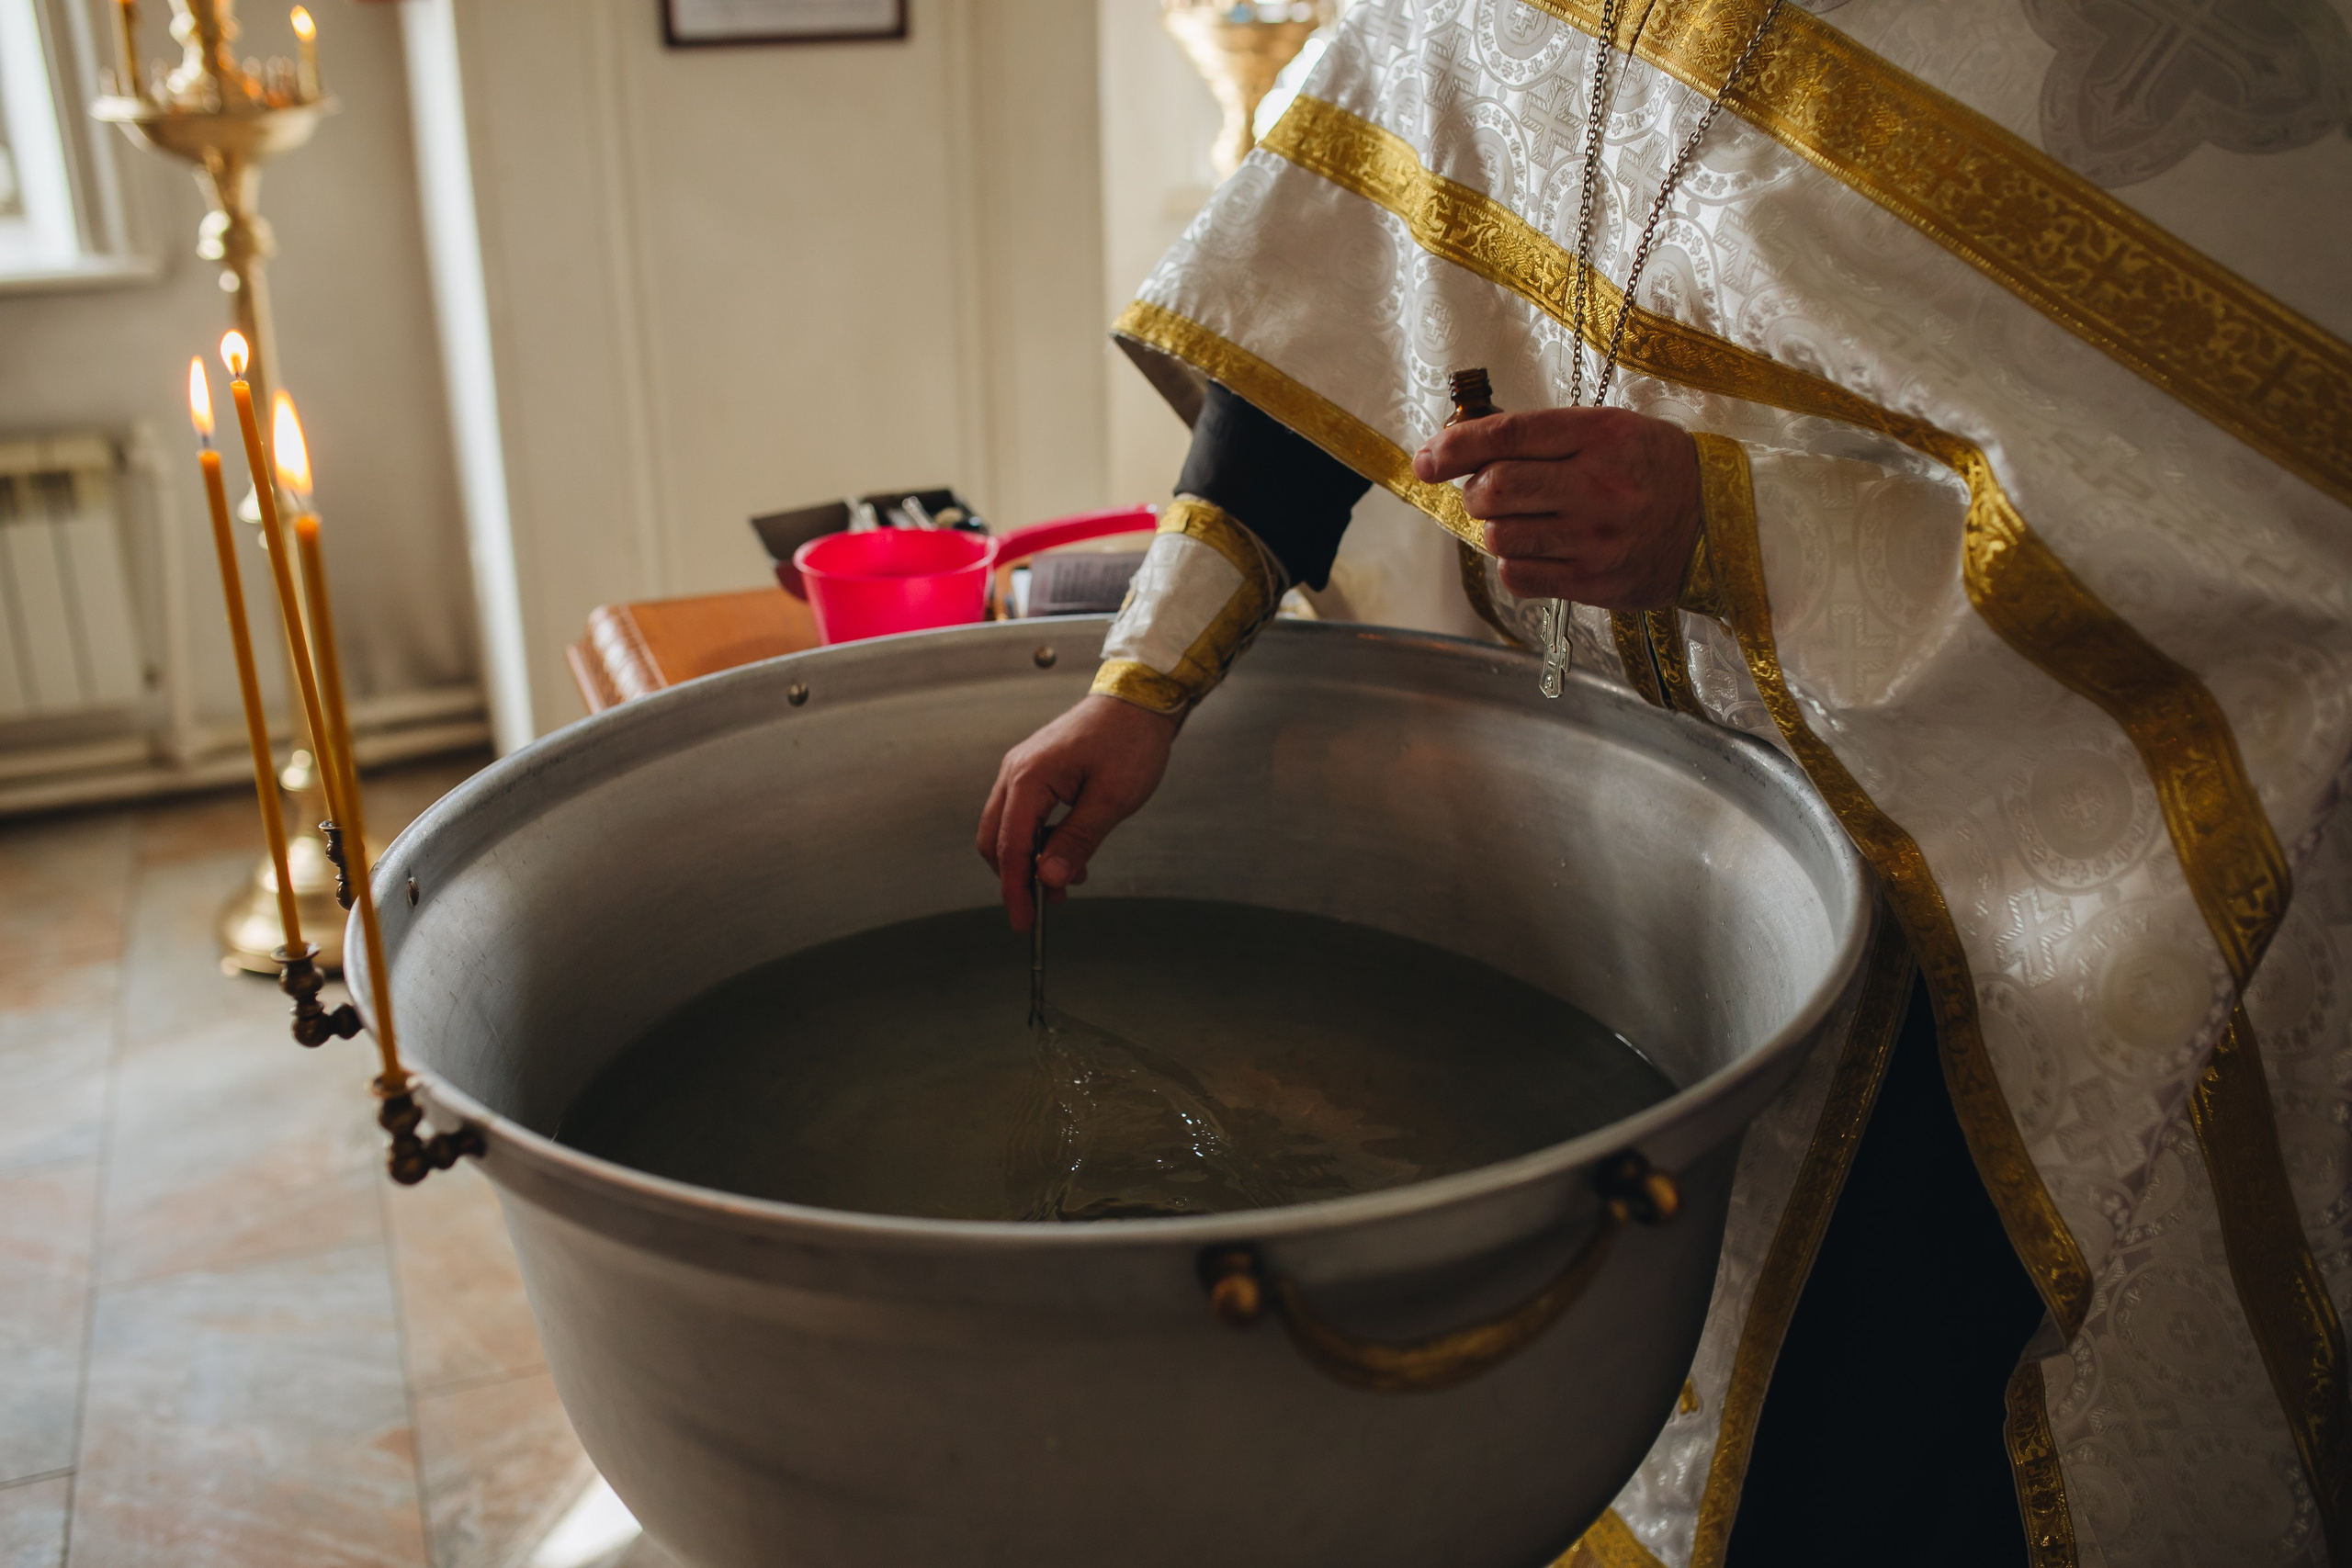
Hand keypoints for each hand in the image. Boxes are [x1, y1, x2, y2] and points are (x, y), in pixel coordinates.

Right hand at [978, 694, 1179, 929]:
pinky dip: (1038, 842)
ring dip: (1030, 861)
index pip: (1010, 846)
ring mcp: (1023, 770)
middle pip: (996, 840)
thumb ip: (1077, 841)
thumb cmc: (1130, 740)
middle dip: (1016, 878)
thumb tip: (1049, 879)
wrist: (1140, 700)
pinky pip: (1024, 815)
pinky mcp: (1036, 772)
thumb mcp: (1112, 799)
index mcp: (1030, 777)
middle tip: (1041, 909)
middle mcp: (1017, 772)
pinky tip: (1066, 855)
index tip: (1023, 922)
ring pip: (1008, 830)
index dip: (1014, 889)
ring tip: (1065, 883)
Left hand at [1412, 407, 1701, 608]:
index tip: (1426, 459)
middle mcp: (1596, 486)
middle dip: (1474, 491)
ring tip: (1523, 520)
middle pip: (1494, 490)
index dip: (1455, 447)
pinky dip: (1513, 563)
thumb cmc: (1654, 468)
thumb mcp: (1611, 430)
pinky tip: (1537, 550)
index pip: (1508, 436)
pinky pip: (1518, 576)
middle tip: (1486, 491)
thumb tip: (1465, 451)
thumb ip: (1545, 437)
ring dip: (1495, 528)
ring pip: (1501, 536)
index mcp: (1600, 435)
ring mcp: (1594, 539)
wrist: (1717, 523)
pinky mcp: (1593, 582)